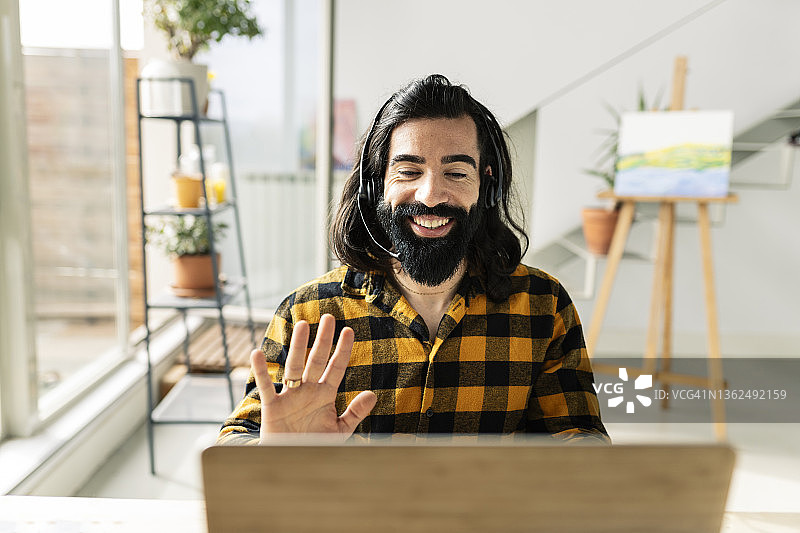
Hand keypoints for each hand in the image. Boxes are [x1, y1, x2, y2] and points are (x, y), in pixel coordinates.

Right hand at [250, 313, 376, 440]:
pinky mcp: (272, 408)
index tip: (348, 331)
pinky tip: (257, 354)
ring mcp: (290, 397)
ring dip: (298, 347)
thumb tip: (373, 394)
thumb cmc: (316, 446)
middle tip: (328, 317)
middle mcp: (307, 391)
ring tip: (302, 325)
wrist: (293, 464)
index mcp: (324, 395)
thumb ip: (355, 413)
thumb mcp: (340, 431)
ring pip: (294, 367)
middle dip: (323, 340)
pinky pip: (266, 387)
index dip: (342, 350)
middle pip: (316, 361)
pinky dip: (261, 371)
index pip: (335, 368)